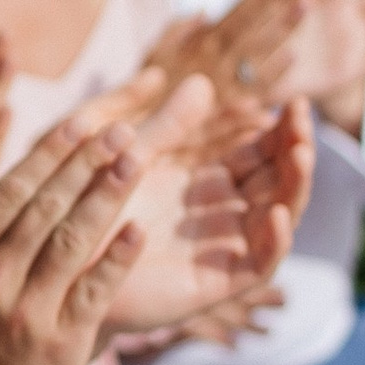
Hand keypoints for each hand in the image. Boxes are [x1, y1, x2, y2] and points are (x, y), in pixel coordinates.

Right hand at [0, 108, 172, 364]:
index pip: (12, 190)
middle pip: (45, 209)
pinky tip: (140, 230)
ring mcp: (24, 311)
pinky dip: (117, 260)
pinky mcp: (58, 342)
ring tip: (139, 161)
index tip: (85, 120)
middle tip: (125, 130)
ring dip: (107, 197)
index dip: (50, 154)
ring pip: (71, 242)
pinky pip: (92, 292)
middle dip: (87, 165)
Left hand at [108, 94, 314, 334]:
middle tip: (302, 119)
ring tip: (300, 153)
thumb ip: (166, 126)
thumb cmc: (86, 212)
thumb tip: (202, 81)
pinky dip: (274, 241)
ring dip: (295, 185)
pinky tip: (277, 213)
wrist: (61, 270)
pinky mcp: (216, 283)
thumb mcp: (130, 158)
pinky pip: (258, 263)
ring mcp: (221, 247)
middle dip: (294, 148)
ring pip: (277, 215)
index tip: (295, 103)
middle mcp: (218, 212)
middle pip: (275, 179)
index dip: (280, 130)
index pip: (257, 153)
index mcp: (203, 180)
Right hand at [145, 0, 322, 102]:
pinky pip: (253, 91)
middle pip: (250, 28)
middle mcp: (212, 62)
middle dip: (276, 4)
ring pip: (256, 52)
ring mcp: (222, 86)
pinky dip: (273, 74)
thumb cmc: (145, 94)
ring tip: (303, 9)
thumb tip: (205, 9)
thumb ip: (176, 30)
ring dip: (280, 30)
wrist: (139, 135)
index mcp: (198, 45)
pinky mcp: (228, 112)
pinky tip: (293, 57)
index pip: (235, 13)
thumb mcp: (153, 56)